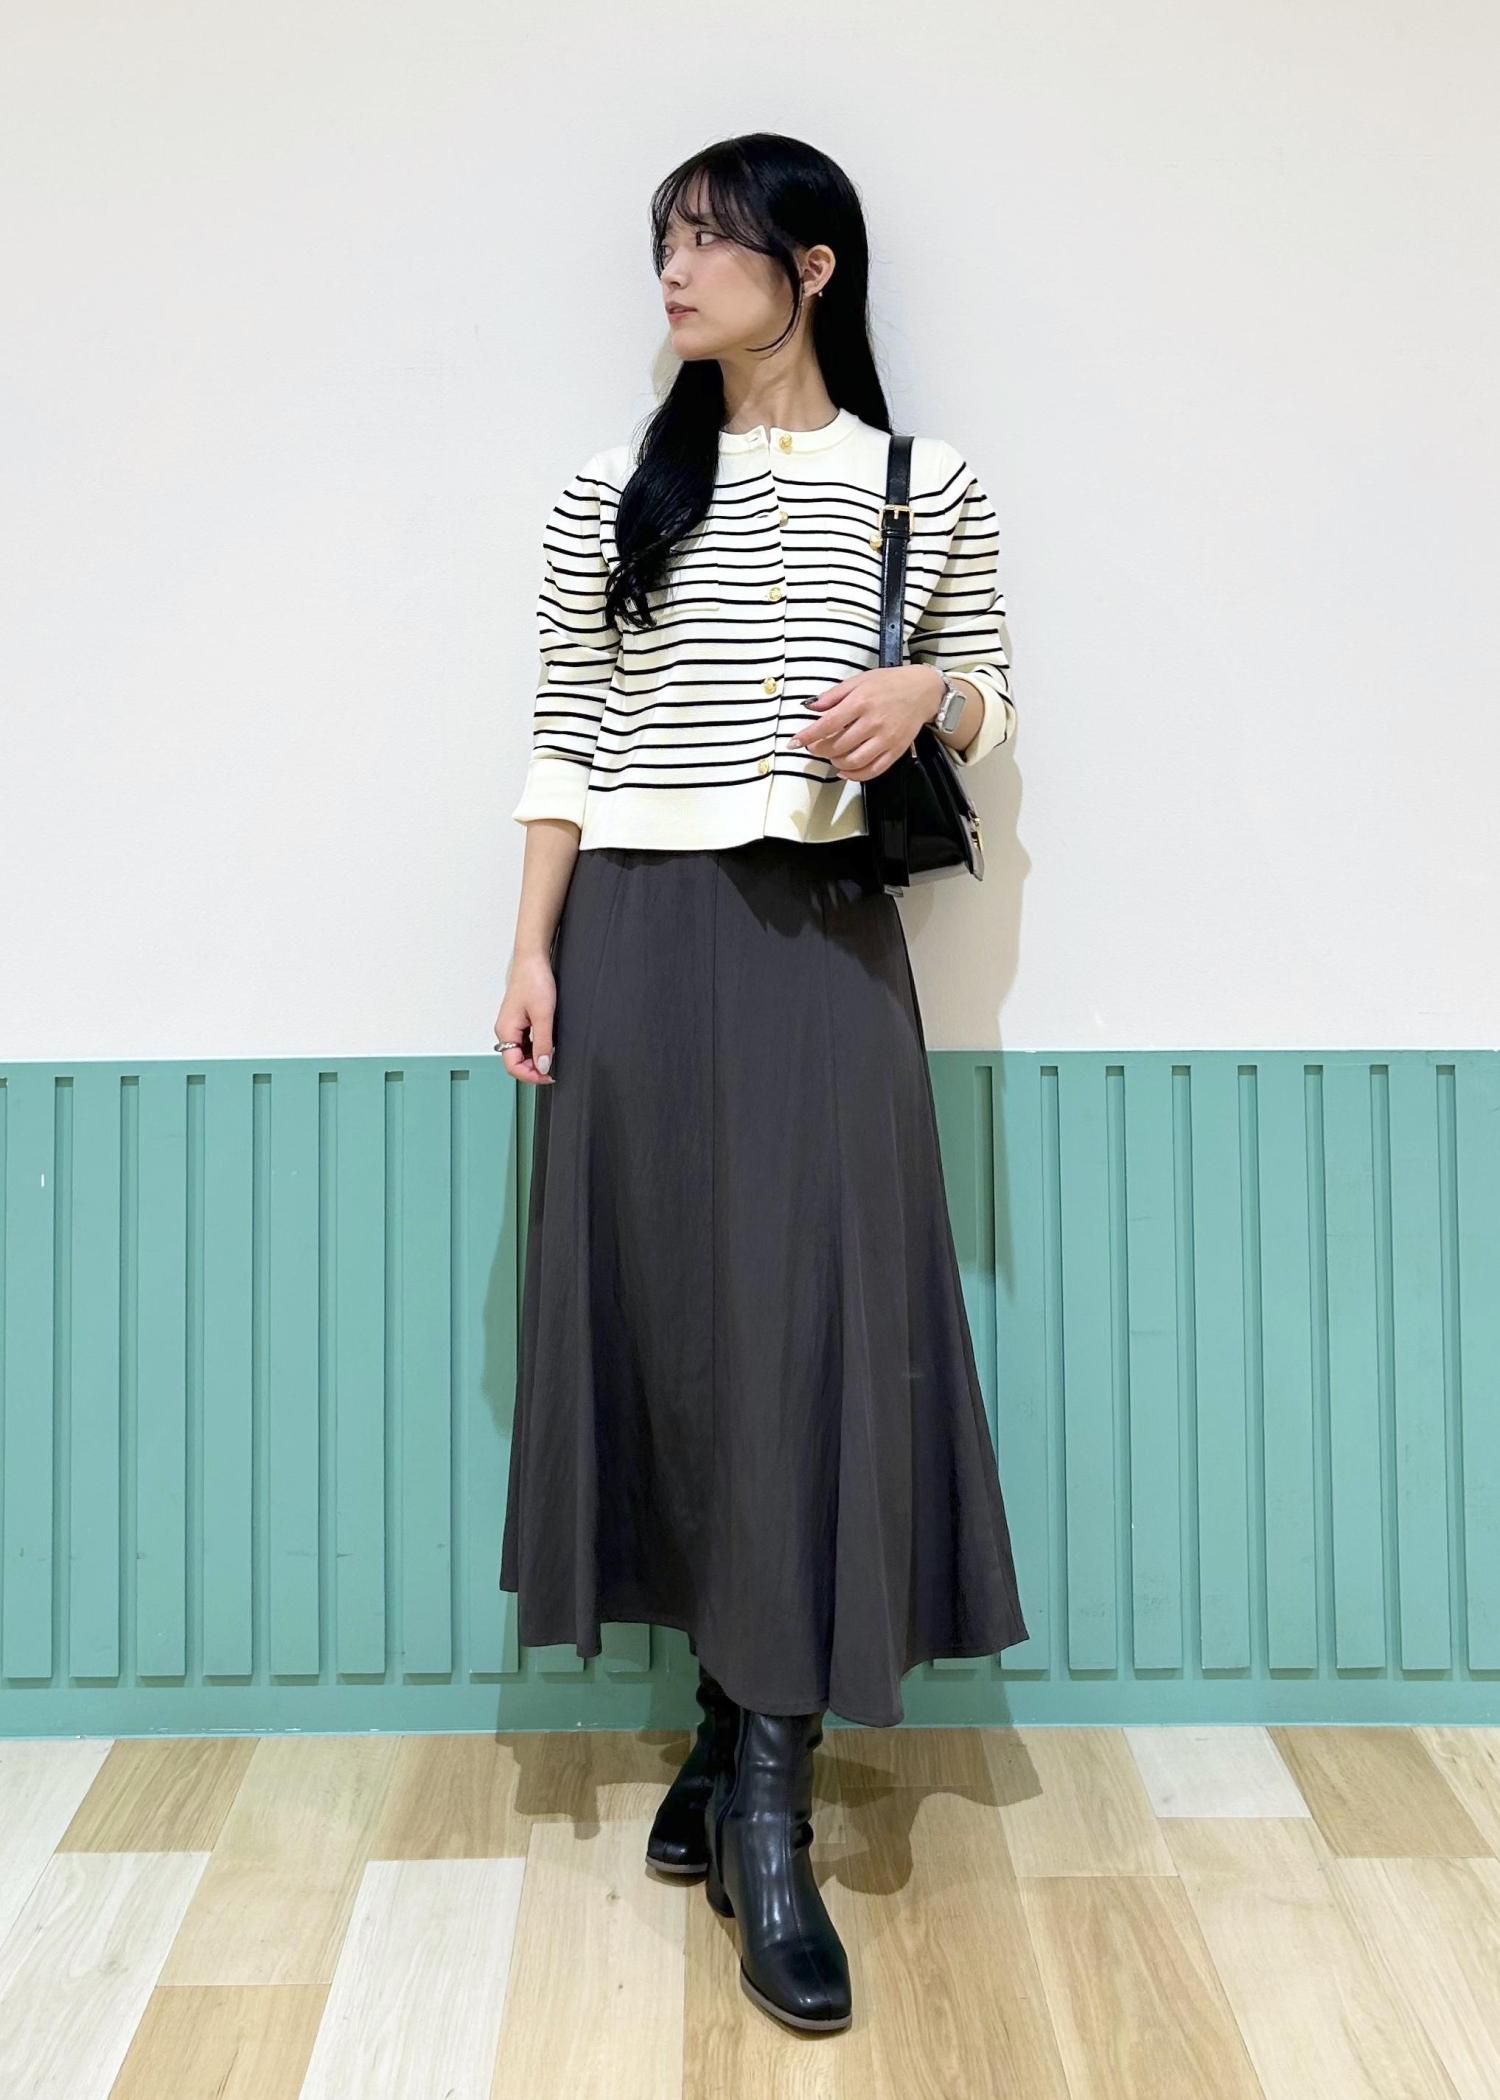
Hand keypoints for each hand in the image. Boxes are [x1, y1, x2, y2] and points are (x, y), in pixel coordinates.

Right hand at [495, 954, 556, 1084]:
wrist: (532, 959)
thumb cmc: (534, 981)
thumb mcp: (543, 1015)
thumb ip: (543, 1043)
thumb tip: (543, 1066)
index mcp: (506, 1031)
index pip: (512, 1066)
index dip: (530, 1076)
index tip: (549, 1076)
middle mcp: (505, 1031)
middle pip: (515, 1062)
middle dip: (533, 1070)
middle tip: (553, 1071)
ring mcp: (511, 1026)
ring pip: (520, 1053)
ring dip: (535, 1060)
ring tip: (553, 1058)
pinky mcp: (519, 1021)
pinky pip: (524, 1043)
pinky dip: (535, 1049)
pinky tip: (548, 1046)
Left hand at [789, 665, 942, 780]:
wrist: (923, 690)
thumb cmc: (889, 683)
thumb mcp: (859, 681)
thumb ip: (833, 695)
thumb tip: (811, 707)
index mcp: (861, 702)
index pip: (827, 724)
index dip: (808, 736)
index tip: (794, 743)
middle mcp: (873, 722)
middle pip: (838, 745)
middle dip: (820, 750)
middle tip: (814, 747)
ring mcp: (886, 738)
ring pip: (853, 761)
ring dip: (836, 762)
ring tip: (830, 756)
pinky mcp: (896, 750)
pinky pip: (873, 770)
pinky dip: (855, 775)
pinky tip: (845, 770)